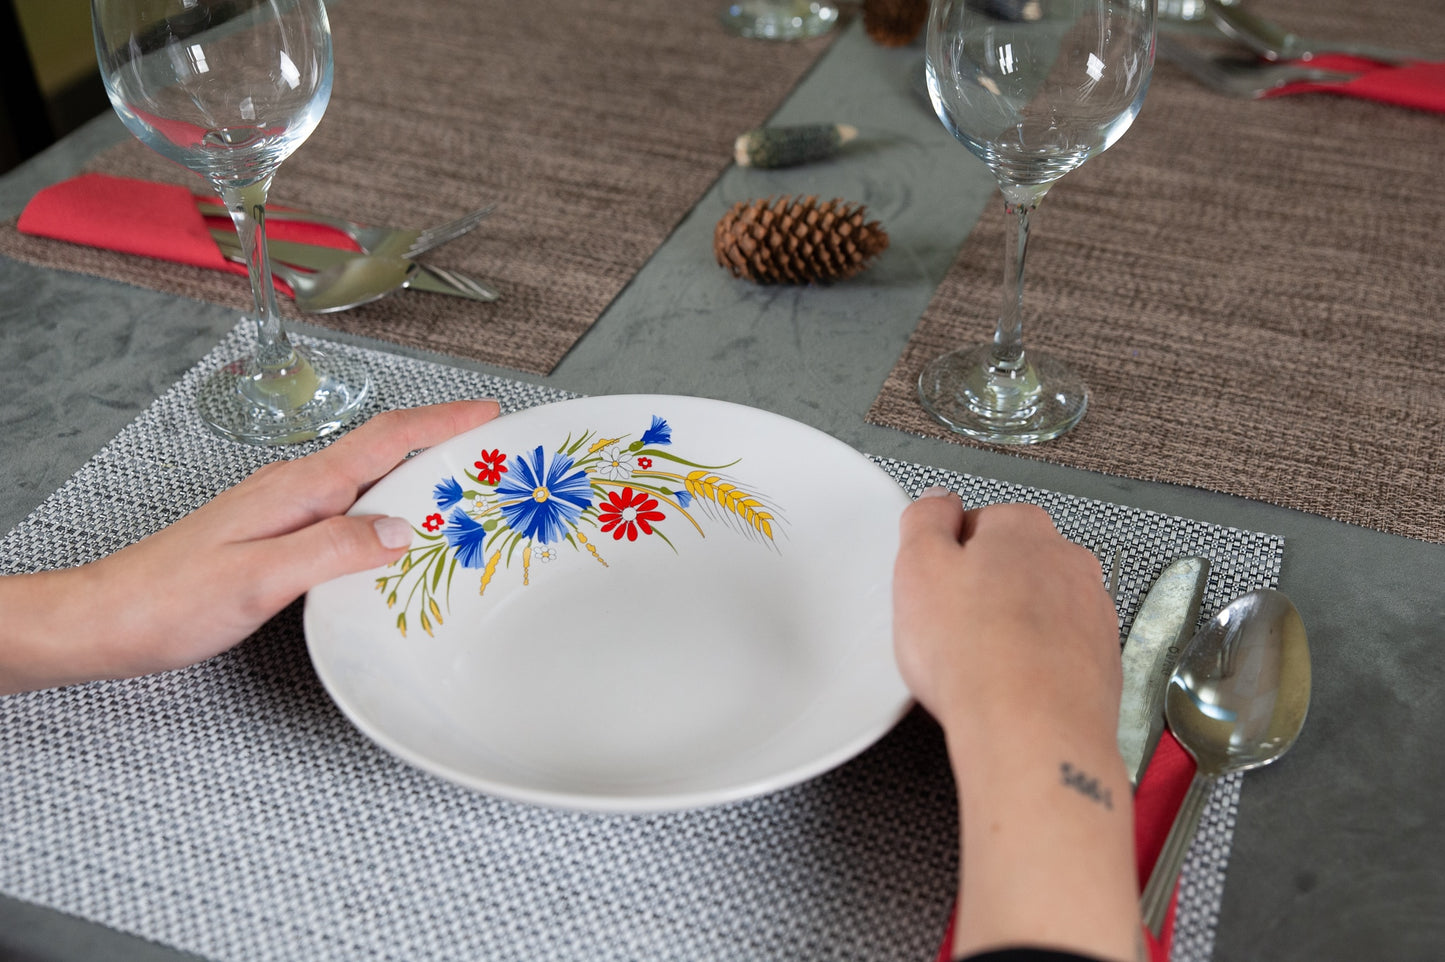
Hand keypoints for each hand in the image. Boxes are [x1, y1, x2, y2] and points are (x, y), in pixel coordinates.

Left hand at [0, 400, 499, 694]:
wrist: (108, 619)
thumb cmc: (171, 601)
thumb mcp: (260, 578)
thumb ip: (333, 549)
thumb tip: (399, 530)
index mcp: (296, 489)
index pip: (382, 440)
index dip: (438, 422)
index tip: (486, 413)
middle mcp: (293, 490)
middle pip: (379, 453)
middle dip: (440, 445)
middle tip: (490, 458)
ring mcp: (284, 510)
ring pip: (364, 483)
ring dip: (414, 481)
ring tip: (458, 497)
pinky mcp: (277, 535)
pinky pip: (345, 511)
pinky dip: (383, 513)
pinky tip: (394, 540)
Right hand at [893, 492, 1139, 961]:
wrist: (1032, 734)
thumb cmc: (974, 655)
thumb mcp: (918, 566)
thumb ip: (925, 519)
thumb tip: (937, 500)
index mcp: (1023, 527)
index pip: (978, 522)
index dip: (948, 557)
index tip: (933, 586)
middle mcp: (1069, 561)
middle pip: (1014, 565)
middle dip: (985, 590)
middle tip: (951, 628)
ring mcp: (1094, 613)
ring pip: (1041, 609)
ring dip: (1014, 628)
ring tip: (981, 665)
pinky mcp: (1104, 663)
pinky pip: (1061, 653)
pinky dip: (1038, 665)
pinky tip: (1011, 689)